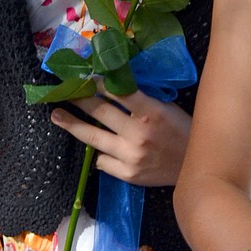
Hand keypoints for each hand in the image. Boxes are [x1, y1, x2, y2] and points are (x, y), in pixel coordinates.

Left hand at [51, 89, 190, 186]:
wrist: (194, 168)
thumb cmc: (182, 131)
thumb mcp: (167, 108)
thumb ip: (142, 99)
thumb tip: (111, 82)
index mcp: (152, 112)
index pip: (116, 91)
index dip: (96, 82)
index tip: (82, 76)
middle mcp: (139, 134)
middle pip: (99, 111)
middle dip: (77, 98)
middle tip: (61, 91)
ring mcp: (131, 156)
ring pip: (93, 138)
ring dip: (72, 124)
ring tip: (57, 116)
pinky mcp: (128, 174)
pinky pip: (102, 161)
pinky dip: (98, 152)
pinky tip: (95, 147)